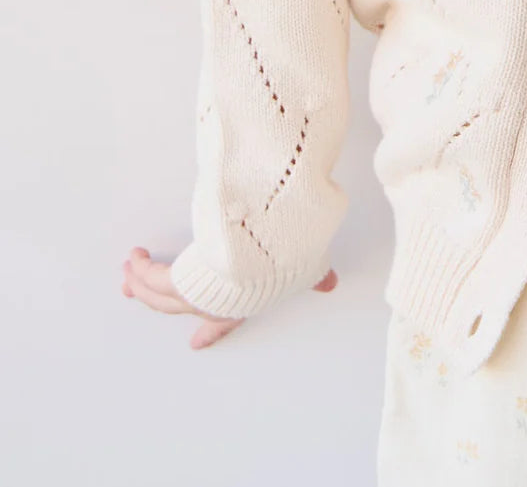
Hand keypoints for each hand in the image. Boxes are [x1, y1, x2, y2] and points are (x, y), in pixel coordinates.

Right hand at [121, 247, 338, 348]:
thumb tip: (331, 284)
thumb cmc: (288, 259)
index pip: (225, 319)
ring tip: (129, 273)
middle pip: (181, 306)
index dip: (212, 329)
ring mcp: (197, 294)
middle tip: (139, 294)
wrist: (268, 252)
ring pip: (162, 294)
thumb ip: (317, 275)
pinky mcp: (181, 278)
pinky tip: (136, 258)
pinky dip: (143, 268)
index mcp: (246, 303)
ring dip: (143, 284)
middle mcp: (219, 303)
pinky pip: (154, 277)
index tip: (198, 341)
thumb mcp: (308, 266)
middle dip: (159, 300)